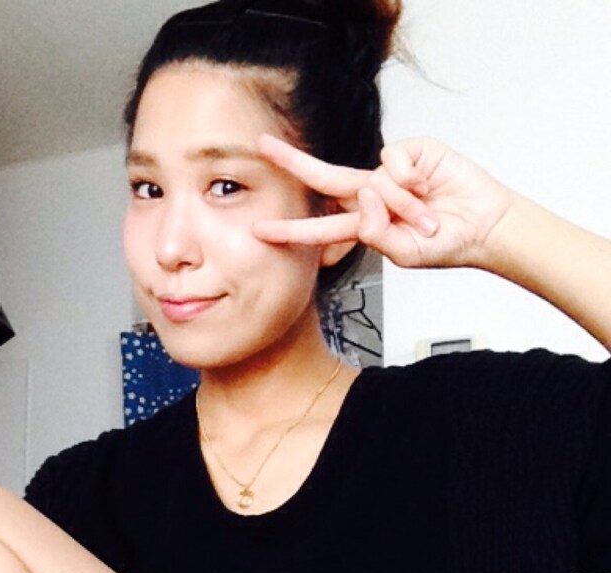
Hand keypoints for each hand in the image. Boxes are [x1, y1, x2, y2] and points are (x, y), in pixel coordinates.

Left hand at [253, 135, 517, 271]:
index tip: (261, 229)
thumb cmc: (444, 244)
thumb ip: (377, 233)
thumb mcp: (404, 254)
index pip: (321, 228)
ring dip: (403, 205)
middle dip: (292, 162)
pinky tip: (430, 185)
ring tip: (428, 217)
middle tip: (262, 147)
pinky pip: (395, 160)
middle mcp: (372, 194)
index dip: (292, 230)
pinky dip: (412, 178)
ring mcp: (389, 172)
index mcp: (365, 224)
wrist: (482, 226)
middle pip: (324, 179)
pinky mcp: (412, 151)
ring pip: (374, 182)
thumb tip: (365, 196)